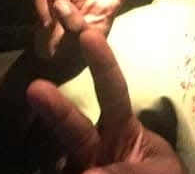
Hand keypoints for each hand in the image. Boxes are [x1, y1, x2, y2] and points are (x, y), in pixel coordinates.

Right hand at [26, 28, 186, 173]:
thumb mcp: (158, 170)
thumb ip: (131, 170)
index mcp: (125, 129)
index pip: (113, 91)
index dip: (103, 64)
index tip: (90, 35)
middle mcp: (97, 144)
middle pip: (73, 123)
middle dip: (56, 107)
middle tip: (36, 88)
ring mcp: (79, 166)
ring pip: (60, 156)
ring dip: (59, 154)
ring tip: (90, 172)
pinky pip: (59, 173)